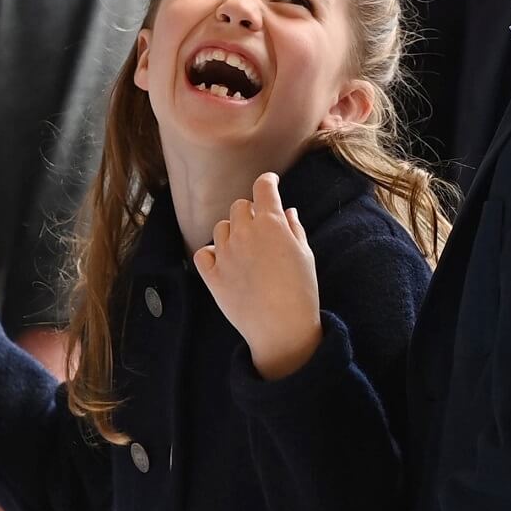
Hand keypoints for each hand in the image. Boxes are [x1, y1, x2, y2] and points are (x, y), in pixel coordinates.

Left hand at [194, 173, 321, 379]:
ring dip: (232, 231)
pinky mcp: (212, 275)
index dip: (268, 181)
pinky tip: (223, 261)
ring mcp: (225, 254)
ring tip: (244, 248)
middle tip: (260, 226)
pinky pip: (204, 253)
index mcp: (271, 223)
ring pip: (221, 227)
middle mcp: (245, 233)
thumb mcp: (305, 254)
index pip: (263, 188)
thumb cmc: (301, 291)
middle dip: (250, 211)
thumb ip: (294, 228)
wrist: (282, 329)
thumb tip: (286, 211)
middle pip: (239, 206)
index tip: (270, 182)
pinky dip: (212, 253)